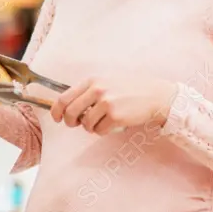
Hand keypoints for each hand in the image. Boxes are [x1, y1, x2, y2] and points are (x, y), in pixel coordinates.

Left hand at [50, 77, 177, 134]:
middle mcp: (97, 90)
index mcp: (93, 80)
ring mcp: (106, 103)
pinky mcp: (115, 116)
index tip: (57, 118)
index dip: (57, 110)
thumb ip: (89, 90)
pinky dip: (103, 131)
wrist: (155, 95)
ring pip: (86, 124)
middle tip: (77, 124)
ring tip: (103, 121)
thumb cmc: (131, 89)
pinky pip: (99, 131)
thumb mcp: (108, 81)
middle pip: (71, 112)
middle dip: (71, 122)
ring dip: (91, 127)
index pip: (64, 97)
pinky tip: (114, 123)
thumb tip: (70, 106)